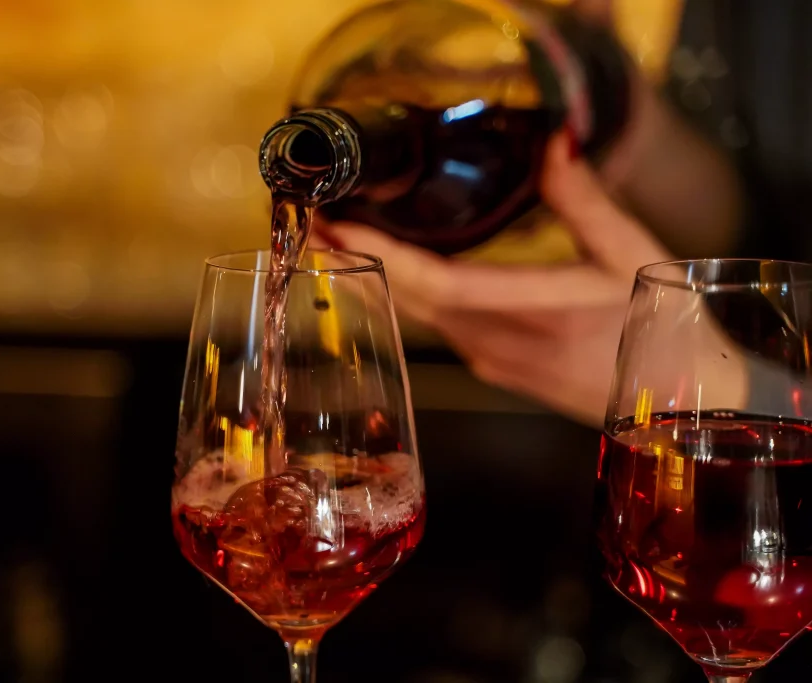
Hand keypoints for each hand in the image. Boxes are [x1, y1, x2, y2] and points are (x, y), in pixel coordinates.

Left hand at [311, 131, 671, 427]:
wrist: (677, 404)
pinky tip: (388, 268)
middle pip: (408, 300)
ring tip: (336, 235)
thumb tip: (553, 140)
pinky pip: (433, 327)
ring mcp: (490, 361)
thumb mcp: (631, 254)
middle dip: (355, 258)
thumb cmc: (660, 329)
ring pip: (415, 316)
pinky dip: (402, 294)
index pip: (437, 285)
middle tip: (315, 216)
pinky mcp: (492, 367)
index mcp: (535, 311)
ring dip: (374, 275)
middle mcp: (499, 343)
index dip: (381, 256)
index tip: (339, 225)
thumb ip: (585, 198)